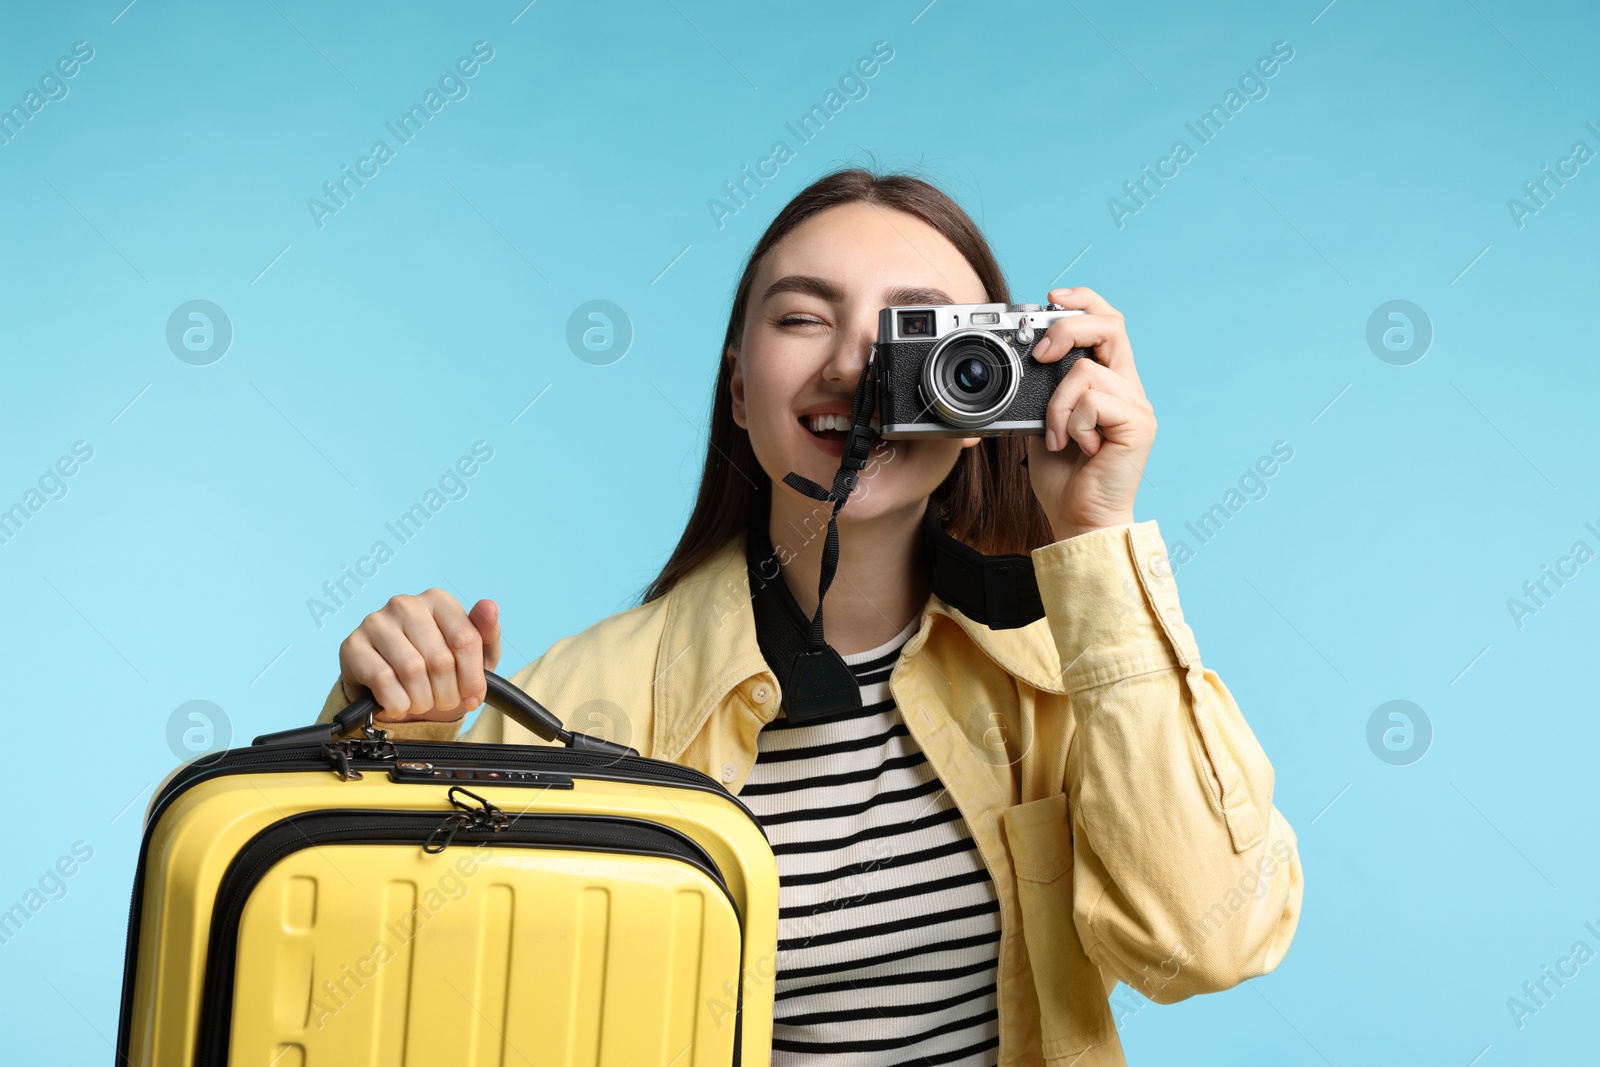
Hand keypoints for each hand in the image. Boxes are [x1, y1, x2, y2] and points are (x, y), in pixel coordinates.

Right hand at [337, 589, 501, 722]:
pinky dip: (396, 703)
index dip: (473, 678)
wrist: (394, 692)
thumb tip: (490, 606)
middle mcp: (405, 604)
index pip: (466, 639)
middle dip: (447, 693)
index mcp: (438, 600)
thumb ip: (487, 633)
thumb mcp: (474, 656)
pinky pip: (383, 680)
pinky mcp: (353, 645)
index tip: (472, 697)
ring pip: (412, 670)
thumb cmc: (438, 670)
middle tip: (443, 703)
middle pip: (440, 659)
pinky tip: (398, 704)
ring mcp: (376, 622)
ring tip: (421, 703)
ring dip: (421, 700)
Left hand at [1024, 286, 1155, 539]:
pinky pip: (1092, 400)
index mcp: (1108, 382)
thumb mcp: (1041, 421)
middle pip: (1110, 325)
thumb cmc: (1063, 477)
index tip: (1051, 297)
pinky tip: (1077, 446)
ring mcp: (1136, 404)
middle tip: (1041, 354)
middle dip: (1068, 327)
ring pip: (1086, 370)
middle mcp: (1128, 387)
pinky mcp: (1139, 423)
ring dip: (1057, 405)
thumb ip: (1042, 389)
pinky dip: (1071, 422)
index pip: (1106, 322)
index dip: (1083, 301)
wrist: (1079, 519)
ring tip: (1057, 437)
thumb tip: (1026, 357)